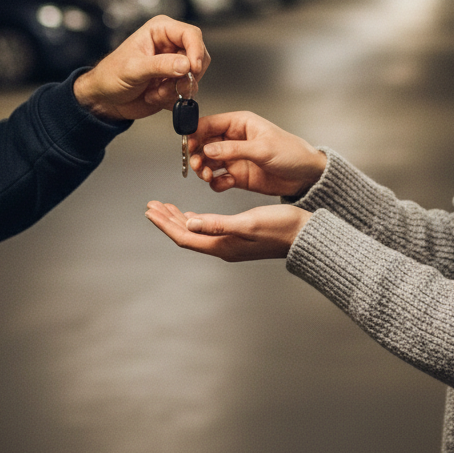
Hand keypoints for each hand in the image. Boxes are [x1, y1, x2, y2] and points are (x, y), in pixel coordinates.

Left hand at [73, 15, 208, 120]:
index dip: (196, 51)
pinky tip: (153, 96)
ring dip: (176, 89)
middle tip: (167, 85)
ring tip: (155, 92)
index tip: (193, 68)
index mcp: (160, 31)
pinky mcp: (175, 82)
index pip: (191, 34)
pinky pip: (187, 91)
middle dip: (185, 75)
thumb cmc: (111, 76)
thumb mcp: (134, 68)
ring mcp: (174, 65)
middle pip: (198, 56)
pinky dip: (172, 98)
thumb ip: (161, 65)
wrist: (105, 99)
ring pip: (195, 77)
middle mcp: (171, 45)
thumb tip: (186, 64)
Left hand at [145, 200, 310, 261]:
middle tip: (152, 205)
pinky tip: (192, 213)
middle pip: (186, 234)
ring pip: (196, 230)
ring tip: (165, 207)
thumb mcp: (247, 222)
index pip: (184, 235)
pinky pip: (208, 228)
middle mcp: (223, 247)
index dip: (165, 224)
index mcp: (222, 245)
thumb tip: (190, 222)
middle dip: (167, 219)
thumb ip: (217, 224)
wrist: (303, 235)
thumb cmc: (280, 228)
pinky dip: (195, 218)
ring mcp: (229, 243)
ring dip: (178, 218)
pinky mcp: (237, 237)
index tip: (150, 210)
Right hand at [186, 111, 326, 197]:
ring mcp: (235, 158)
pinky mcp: (238, 175)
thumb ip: (233, 149)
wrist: (307, 176)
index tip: (188, 145)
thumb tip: (208, 148)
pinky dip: (216, 182)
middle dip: (197, 154)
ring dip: (204, 169)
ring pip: (208, 161)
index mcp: (240, 123)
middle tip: (198, 165)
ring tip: (208, 176)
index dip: (195, 133)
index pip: (209, 123)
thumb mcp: (262, 149)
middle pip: (204, 143)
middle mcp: (234, 139)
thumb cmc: (292, 153)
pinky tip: (223, 183)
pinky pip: (218, 178)